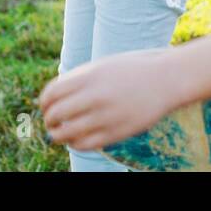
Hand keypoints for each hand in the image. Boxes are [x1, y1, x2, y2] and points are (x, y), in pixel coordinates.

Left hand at [38, 48, 182, 150]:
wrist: (167, 78)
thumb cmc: (133, 69)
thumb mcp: (102, 66)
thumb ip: (79, 79)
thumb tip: (55, 96)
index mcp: (88, 76)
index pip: (51, 94)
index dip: (43, 103)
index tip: (45, 107)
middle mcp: (94, 96)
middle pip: (55, 115)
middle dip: (48, 121)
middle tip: (51, 123)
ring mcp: (105, 116)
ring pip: (66, 134)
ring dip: (58, 135)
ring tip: (60, 134)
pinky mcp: (116, 133)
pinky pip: (85, 144)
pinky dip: (75, 144)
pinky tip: (76, 140)